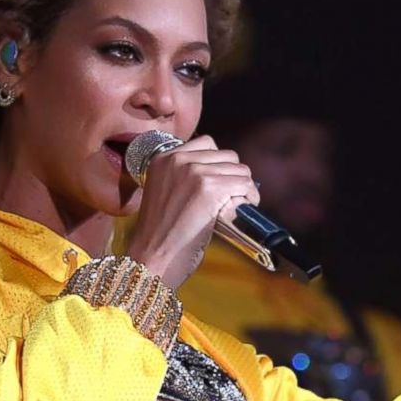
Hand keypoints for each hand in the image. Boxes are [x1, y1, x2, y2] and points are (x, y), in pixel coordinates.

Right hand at [125, 135, 258, 289]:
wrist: (150, 257)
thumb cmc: (158, 235)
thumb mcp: (164, 193)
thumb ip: (184, 178)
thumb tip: (222, 174)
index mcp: (163, 157)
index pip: (207, 144)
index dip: (219, 165)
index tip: (221, 184)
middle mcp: (178, 159)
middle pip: (227, 155)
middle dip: (233, 176)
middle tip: (233, 198)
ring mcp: (194, 172)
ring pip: (240, 169)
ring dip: (244, 188)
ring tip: (237, 206)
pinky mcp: (210, 189)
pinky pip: (244, 185)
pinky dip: (249, 197)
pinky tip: (242, 211)